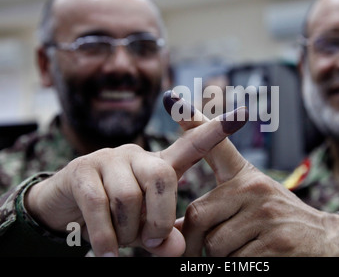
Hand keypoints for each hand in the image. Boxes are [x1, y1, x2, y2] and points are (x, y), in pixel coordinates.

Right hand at [24, 106, 247, 256]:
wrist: (67, 206)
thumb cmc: (118, 215)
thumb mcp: (145, 227)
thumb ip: (163, 235)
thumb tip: (172, 248)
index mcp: (160, 165)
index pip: (192, 143)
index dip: (217, 130)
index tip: (244, 113)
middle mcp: (137, 154)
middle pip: (163, 179)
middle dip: (159, 218)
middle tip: (151, 240)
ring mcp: (109, 158)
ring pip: (129, 197)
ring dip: (128, 230)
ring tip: (123, 241)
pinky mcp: (82, 170)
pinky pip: (99, 205)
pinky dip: (105, 236)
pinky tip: (108, 253)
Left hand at [164, 90, 338, 256]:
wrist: (326, 241)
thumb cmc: (278, 220)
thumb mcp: (253, 198)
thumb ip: (216, 205)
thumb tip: (176, 223)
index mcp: (246, 176)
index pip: (216, 144)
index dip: (193, 121)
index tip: (171, 97)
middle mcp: (255, 188)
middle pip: (198, 215)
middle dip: (195, 240)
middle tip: (204, 248)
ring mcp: (266, 215)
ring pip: (214, 243)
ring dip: (219, 256)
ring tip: (242, 249)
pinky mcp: (277, 243)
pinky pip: (234, 262)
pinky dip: (238, 266)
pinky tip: (255, 258)